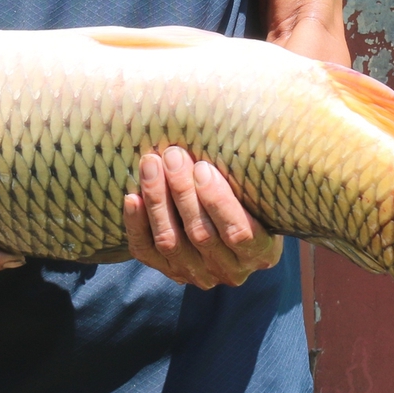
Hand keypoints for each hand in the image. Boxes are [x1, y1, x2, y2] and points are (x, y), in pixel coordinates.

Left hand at [123, 146, 282, 289]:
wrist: (226, 220)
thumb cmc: (250, 193)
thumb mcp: (261, 188)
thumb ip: (251, 172)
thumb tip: (242, 118)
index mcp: (262, 252)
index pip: (239, 233)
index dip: (219, 202)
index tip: (203, 168)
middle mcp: (231, 270)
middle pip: (202, 235)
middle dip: (184, 192)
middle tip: (173, 156)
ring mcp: (198, 274)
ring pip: (171, 243)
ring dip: (158, 201)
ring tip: (151, 165)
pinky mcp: (169, 271)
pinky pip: (147, 252)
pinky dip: (137, 225)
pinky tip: (131, 197)